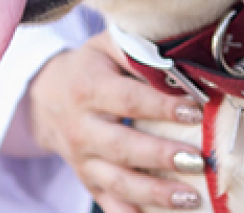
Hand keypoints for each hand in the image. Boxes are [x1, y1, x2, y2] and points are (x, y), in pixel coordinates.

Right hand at [24, 32, 205, 211]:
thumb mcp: (106, 47)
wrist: (46, 98)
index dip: (161, 106)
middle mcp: (81, 128)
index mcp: (88, 89)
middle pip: (122, 146)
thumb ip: (137, 50)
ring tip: (190, 198)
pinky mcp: (88, 182)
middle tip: (197, 160)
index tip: (196, 110)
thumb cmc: (90, 68)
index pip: (129, 99)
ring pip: (117, 182)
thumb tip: (179, 63)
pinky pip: (109, 204)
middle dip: (160, 156)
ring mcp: (82, 160)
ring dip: (154, 193)